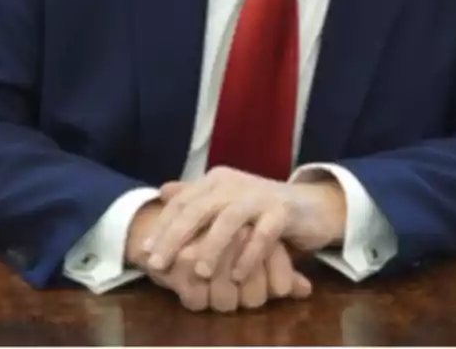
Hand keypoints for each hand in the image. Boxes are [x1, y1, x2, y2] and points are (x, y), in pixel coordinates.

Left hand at [127, 201, 311, 311]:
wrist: (311, 205)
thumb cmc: (261, 209)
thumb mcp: (226, 201)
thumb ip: (196, 197)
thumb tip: (162, 192)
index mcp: (217, 180)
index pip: (182, 202)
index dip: (161, 226)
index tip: (144, 252)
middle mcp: (235, 183)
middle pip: (198, 209)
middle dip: (175, 237)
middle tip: (158, 264)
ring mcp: (260, 196)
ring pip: (229, 220)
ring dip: (212, 247)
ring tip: (199, 272)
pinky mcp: (282, 211)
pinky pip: (263, 234)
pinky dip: (249, 255)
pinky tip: (237, 275)